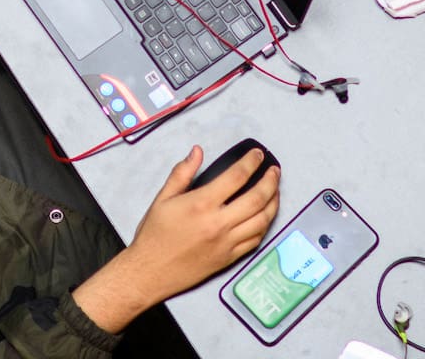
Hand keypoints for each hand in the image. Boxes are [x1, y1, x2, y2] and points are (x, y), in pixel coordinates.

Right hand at [70, 145, 282, 330]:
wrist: (149, 272)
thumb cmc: (154, 235)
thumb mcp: (163, 199)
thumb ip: (182, 173)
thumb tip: (198, 151)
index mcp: (202, 204)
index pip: (236, 177)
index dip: (251, 162)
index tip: (257, 154)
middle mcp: (218, 223)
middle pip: (256, 198)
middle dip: (270, 181)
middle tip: (274, 170)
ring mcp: (226, 243)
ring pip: (261, 221)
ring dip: (273, 203)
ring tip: (275, 190)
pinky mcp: (229, 259)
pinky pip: (255, 241)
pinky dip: (265, 226)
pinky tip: (265, 216)